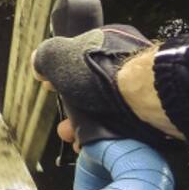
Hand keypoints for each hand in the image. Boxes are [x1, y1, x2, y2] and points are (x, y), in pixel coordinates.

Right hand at [30, 28, 184, 147]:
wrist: (145, 99)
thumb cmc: (100, 73)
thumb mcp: (58, 56)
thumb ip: (44, 57)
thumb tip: (38, 64)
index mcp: (108, 42)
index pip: (80, 56)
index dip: (61, 75)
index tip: (51, 90)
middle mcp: (127, 62)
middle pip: (92, 88)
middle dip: (72, 108)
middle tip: (63, 125)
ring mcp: (140, 89)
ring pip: (106, 110)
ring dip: (86, 127)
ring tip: (74, 140)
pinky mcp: (150, 113)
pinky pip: (123, 125)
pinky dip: (106, 137)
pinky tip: (94, 148)